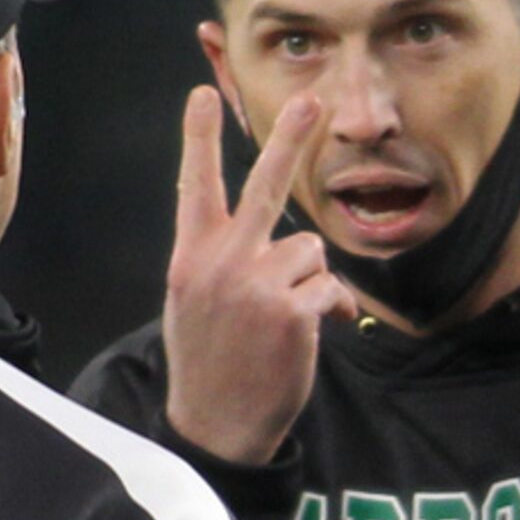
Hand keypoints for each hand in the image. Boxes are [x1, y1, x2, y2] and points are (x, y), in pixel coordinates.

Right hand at [161, 88, 357, 464]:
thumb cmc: (209, 362)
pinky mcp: (292, 310)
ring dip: (309, 280)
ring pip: (310, 249)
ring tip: (283, 320)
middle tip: (313, 99)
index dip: (199, 139)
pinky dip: (329, 308)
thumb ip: (220, 262)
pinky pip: (329, 286)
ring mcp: (257, 285)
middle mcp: (222, 263)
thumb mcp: (194, 304)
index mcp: (191, 258)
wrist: (216, 426)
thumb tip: (280, 243)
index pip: (194, 187)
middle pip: (264, 186)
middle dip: (291, 138)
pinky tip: (306, 336)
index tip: (202, 93)